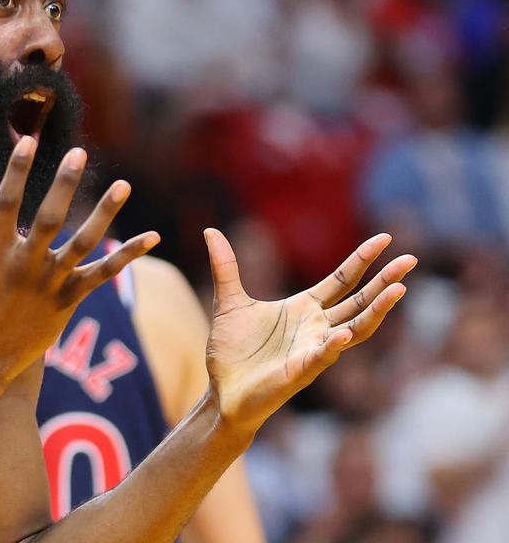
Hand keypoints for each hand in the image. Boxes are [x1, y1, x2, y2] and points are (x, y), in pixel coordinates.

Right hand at [0, 137, 159, 383]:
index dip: (16, 170)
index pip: (6, 202)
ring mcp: (48, 283)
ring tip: (123, 185)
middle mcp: (24, 264)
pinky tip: (152, 237)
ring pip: (82, 244)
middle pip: (49, 218)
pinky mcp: (67, 300)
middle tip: (78, 153)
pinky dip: (127, 257)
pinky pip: (102, 275)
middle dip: (63, 184)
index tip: (28, 140)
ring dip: (104, 214)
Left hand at [203, 229, 416, 434]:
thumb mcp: (228, 301)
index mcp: (304, 309)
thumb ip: (225, 267)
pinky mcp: (301, 371)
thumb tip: (210, 232)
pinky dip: (334, 345)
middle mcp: (317, 328)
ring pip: (355, 328)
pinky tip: (345, 333)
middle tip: (411, 260)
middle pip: (359, 301)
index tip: (384, 238)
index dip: (362, 260)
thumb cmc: (232, 351)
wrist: (222, 391)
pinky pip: (323, 356)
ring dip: (376, 311)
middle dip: (385, 281)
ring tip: (398, 290)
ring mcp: (314, 350)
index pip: (342, 280)